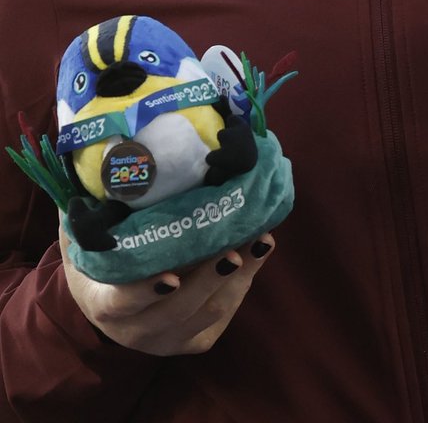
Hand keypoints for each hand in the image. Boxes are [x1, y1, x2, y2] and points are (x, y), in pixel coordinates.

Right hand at [59, 226, 274, 354]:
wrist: (108, 301)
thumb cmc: (100, 257)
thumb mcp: (86, 238)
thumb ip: (87, 214)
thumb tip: (98, 169)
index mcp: (104, 305)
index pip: (121, 303)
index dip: (145, 291)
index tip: (171, 276)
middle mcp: (135, 331)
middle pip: (178, 309)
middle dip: (209, 278)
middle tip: (233, 249)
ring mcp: (168, 340)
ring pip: (209, 311)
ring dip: (238, 275)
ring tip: (258, 239)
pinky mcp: (195, 340)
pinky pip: (225, 312)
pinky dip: (245, 280)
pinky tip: (259, 248)